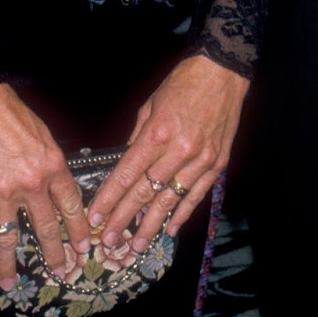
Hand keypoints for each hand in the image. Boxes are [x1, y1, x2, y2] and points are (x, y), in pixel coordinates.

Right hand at [0, 83, 90, 288]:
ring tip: (9, 283)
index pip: (70, 204)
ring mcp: (3, 191)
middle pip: (46, 226)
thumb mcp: (41, 135)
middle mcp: (31, 183)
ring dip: (9, 263)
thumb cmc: (9, 112)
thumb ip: (47, 164)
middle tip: (62, 271)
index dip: (78, 227)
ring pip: (8, 236)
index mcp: (52, 165)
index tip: (84, 245)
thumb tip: (49, 187)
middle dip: (55, 253)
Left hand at [87, 55, 249, 251]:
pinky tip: (170, 229)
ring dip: (151, 224)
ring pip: (171, 199)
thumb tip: (125, 163)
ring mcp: (201, 158)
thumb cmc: (183, 83)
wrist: (222, 71)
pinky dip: (183, 213)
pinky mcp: (218, 162)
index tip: (95, 218)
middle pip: (145, 192)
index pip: (127, 175)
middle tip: (109, 241)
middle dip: (124, 219)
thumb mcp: (150, 105)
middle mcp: (179, 150)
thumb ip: (137, 137)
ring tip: (136, 245)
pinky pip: (197, 194)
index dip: (109, 199)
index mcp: (157, 133)